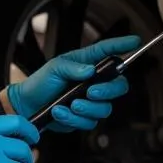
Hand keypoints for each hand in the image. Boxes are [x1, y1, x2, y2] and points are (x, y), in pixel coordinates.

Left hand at [5, 35, 139, 131]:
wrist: (28, 105)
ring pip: (104, 108)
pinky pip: (89, 122)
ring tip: (68, 104)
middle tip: (90, 92)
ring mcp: (91, 101)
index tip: (135, 41)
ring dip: (86, 108)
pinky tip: (60, 112)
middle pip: (118, 86)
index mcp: (87, 63)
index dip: (122, 45)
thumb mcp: (54, 68)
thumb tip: (90, 70)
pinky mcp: (84, 118)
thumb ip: (72, 67)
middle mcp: (93, 82)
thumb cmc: (41, 82)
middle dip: (107, 91)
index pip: (108, 52)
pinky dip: (74, 118)